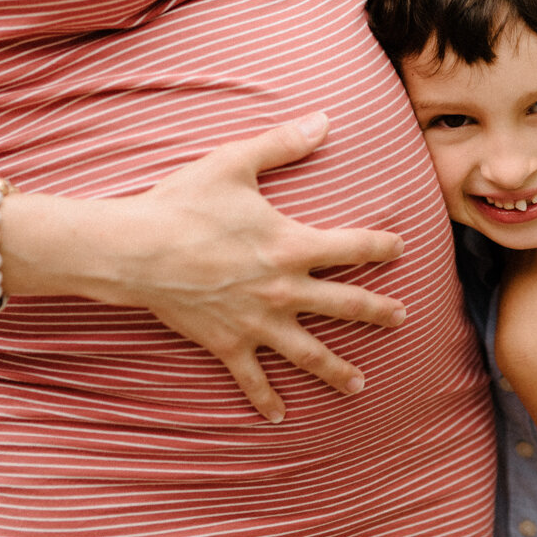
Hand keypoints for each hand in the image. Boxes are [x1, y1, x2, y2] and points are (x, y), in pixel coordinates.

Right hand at [84, 113, 407, 423]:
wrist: (135, 250)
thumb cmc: (184, 203)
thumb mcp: (236, 163)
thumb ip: (284, 143)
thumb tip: (324, 118)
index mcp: (291, 245)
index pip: (352, 246)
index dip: (380, 245)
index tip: (400, 247)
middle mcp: (283, 289)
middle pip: (345, 304)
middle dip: (377, 312)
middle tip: (401, 318)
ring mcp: (257, 321)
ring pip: (309, 352)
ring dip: (337, 370)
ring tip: (361, 386)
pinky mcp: (227, 343)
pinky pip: (253, 378)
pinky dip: (267, 399)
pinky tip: (280, 417)